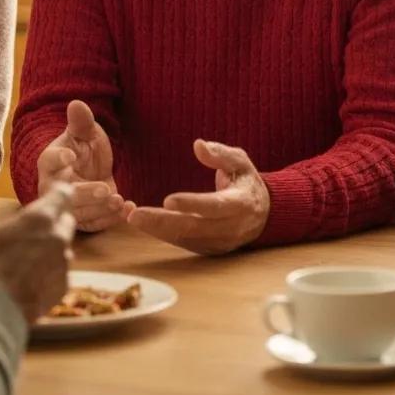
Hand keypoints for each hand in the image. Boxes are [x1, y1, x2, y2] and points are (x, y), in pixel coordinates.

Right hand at [0, 167, 74, 323]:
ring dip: (51, 246)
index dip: (59, 191)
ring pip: (64, 247)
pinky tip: (28, 277)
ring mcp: (63, 265)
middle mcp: (59, 239)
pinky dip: (49, 271)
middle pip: (65, 219)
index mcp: (41, 219)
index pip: (64, 194)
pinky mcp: (62, 288)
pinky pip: (60, 271)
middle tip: (30, 227)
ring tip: (25, 255)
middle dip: (53, 219)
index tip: (50, 192)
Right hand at [37, 100, 132, 232]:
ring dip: (100, 210)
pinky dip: (112, 219)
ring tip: (119, 201)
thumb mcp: (85, 134)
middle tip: (105, 189)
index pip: (49, 160)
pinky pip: (95, 225)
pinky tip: (127, 210)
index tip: (70, 156)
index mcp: (50, 163)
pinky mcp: (85, 220)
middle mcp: (54, 188)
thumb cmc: (83, 150)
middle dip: (84, 193)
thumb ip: (81, 122)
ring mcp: (68, 206)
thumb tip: (77, 103)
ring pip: (80, 213)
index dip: (58, 159)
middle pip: (63, 194)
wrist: (93, 170)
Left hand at [128, 140, 269, 254]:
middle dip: (162, 222)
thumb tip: (198, 145)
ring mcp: (219, 242)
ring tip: (131, 217)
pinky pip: (183, 243)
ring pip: (185, 238)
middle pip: (193, 227)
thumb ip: (220, 154)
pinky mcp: (209, 249)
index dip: (192, 204)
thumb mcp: (241, 162)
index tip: (168, 200)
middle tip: (134, 215)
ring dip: (156, 229)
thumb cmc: (246, 182)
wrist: (263, 214)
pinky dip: (162, 234)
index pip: (214, 206)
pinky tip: (143, 223)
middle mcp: (230, 227)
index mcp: (241, 204)